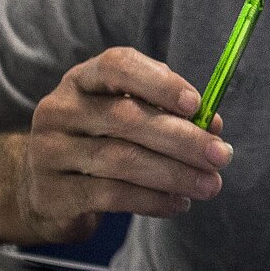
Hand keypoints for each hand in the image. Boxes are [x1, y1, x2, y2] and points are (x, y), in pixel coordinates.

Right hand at [20, 47, 232, 241]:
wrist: (49, 190)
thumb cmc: (103, 142)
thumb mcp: (130, 118)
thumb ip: (169, 114)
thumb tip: (213, 126)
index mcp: (83, 80)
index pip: (118, 66)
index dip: (159, 82)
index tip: (196, 104)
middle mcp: (60, 109)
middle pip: (126, 118)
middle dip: (182, 138)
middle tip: (220, 156)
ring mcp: (49, 152)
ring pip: (121, 160)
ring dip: (175, 174)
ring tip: (209, 185)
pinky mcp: (51, 193)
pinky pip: (110, 195)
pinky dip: (152, 200)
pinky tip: (178, 204)